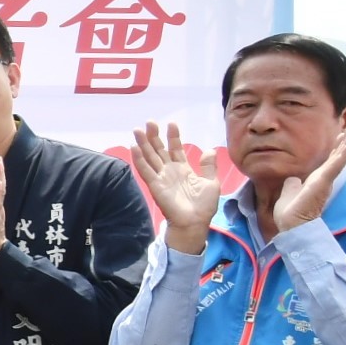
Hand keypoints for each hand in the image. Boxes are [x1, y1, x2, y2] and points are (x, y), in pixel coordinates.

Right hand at [130, 121, 221, 253]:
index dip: (173, 136)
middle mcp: (169, 171)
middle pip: (159, 149)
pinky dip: (139, 159)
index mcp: (182, 169)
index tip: (171, 124)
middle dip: (154, 136)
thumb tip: (209, 150)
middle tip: (149, 122)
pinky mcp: (155, 185)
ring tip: (138, 130)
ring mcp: (161, 177)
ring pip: (149, 157)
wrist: (195, 223)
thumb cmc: (203, 206)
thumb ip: (209, 166)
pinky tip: (134, 148)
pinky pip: (145, 170)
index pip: (175, 148)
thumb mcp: (211, 182)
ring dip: (143, 143)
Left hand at [275, 126, 345, 234]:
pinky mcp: (323, 182)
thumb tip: (292, 179)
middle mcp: (323, 179)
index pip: (328, 161)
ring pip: (339, 158)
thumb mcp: (289, 194)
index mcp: (316, 180)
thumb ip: (292, 185)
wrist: (291, 227)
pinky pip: (335, 166)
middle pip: (337, 156)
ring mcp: (325, 180)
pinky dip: (343, 155)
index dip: (335, 148)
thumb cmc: (291, 214)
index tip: (341, 135)